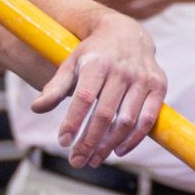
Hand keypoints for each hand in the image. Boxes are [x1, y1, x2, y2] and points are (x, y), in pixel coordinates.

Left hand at [31, 10, 166, 167]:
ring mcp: (142, 80)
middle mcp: (121, 71)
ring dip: (109, 144)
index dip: (73, 121)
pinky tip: (118, 151)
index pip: (84, 98)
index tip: (62, 142)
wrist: (126, 32)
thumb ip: (55, 87)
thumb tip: (36, 108)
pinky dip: (133, 138)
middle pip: (105, 114)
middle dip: (89, 141)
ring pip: (127, 120)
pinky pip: (148, 119)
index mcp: (96, 64)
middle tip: (76, 161)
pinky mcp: (158, 87)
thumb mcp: (71, 64)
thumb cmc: (93, 53)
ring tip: (93, 159)